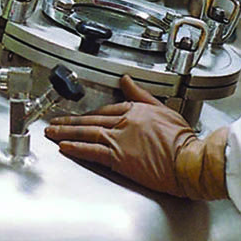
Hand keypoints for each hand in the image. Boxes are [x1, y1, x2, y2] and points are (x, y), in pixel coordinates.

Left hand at [44, 75, 227, 199]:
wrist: (189, 160)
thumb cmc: (183, 140)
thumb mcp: (164, 109)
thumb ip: (141, 95)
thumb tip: (127, 80)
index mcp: (135, 110)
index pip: (107, 109)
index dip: (91, 113)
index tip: (81, 115)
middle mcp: (124, 122)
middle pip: (91, 120)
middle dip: (70, 120)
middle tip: (54, 121)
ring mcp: (119, 139)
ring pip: (87, 133)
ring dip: (66, 132)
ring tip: (52, 132)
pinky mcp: (118, 157)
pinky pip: (91, 151)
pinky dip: (76, 148)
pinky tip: (64, 146)